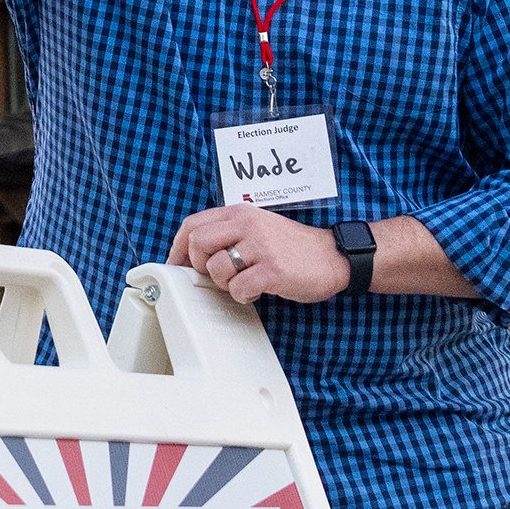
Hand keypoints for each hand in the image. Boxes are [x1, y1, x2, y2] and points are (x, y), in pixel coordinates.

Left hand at [169, 204, 347, 306]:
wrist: (333, 257)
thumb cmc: (292, 248)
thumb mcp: (257, 229)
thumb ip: (228, 234)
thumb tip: (191, 256)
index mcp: (240, 213)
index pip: (193, 224)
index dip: (178, 248)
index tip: (177, 265)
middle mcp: (248, 224)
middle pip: (198, 243)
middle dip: (200, 265)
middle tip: (216, 275)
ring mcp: (261, 246)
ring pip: (216, 268)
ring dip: (225, 283)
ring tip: (243, 282)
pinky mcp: (272, 269)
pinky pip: (238, 287)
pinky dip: (243, 295)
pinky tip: (256, 291)